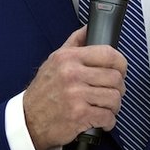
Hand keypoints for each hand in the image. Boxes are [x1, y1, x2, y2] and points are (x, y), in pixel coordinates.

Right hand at [23, 26, 126, 149]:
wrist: (28, 120)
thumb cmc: (43, 91)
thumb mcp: (54, 60)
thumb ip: (74, 42)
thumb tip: (89, 28)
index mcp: (69, 57)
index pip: (109, 54)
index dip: (121, 64)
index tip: (120, 70)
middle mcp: (72, 74)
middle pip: (115, 77)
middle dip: (118, 88)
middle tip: (111, 92)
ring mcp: (76, 95)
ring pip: (114, 98)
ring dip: (114, 106)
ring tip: (105, 107)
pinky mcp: (79, 115)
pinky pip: (108, 117)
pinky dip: (108, 121)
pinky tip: (99, 120)